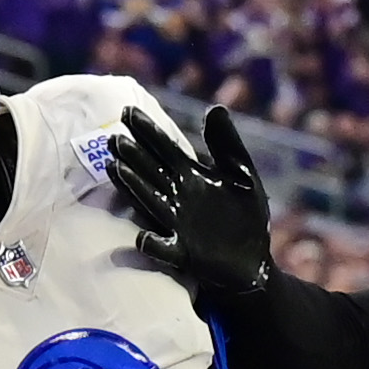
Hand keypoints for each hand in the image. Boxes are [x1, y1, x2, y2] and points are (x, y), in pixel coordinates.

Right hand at [106, 104, 274, 298]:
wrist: (253, 260)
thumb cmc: (245, 215)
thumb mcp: (242, 174)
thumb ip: (227, 145)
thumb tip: (214, 108)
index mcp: (192, 176)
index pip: (166, 148)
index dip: (148, 130)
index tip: (128, 111)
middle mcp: (178, 197)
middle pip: (151, 172)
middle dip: (134, 155)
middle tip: (114, 137)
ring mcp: (178, 225)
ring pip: (150, 202)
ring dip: (133, 188)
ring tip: (116, 168)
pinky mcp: (184, 253)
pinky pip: (164, 249)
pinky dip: (153, 245)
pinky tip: (142, 239)